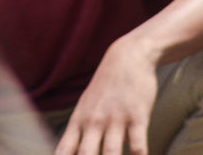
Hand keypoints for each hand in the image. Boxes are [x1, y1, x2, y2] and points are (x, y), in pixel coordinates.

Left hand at [54, 37, 157, 154]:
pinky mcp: (137, 116)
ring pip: (111, 153)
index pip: (64, 150)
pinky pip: (138, 145)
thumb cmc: (105, 86)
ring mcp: (116, 119)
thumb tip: (66, 153)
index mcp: (79, 120)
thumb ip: (78, 132)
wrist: (128, 56)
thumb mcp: (85, 105)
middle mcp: (94, 122)